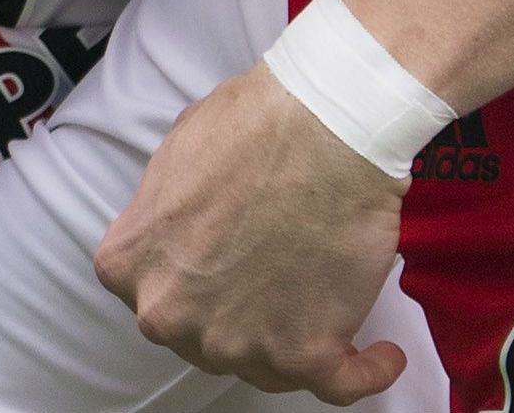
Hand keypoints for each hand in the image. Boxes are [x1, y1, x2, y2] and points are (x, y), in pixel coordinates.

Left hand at [96, 62, 412, 404]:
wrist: (323, 126)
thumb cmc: (253, 127)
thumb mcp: (171, 158)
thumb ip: (164, 216)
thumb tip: (182, 229)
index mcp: (131, 267)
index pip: (159, 298)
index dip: (195, 286)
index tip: (223, 278)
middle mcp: (171, 315)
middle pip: (207, 337)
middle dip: (237, 315)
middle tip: (272, 283)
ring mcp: (236, 341)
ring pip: (267, 364)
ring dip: (293, 341)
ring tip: (326, 307)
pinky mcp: (305, 353)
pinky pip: (340, 386)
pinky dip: (366, 372)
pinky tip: (382, 354)